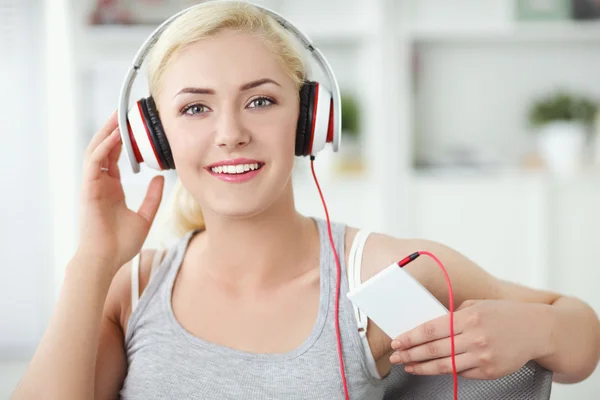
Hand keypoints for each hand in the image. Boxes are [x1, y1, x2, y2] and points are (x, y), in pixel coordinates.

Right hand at [76, 110, 164, 271]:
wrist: (106, 260)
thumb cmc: (121, 243)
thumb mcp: (145, 216)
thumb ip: (153, 196)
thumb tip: (162, 178)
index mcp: (111, 187)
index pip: (116, 155)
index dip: (124, 138)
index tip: (135, 123)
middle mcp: (100, 182)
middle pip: (105, 147)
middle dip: (113, 128)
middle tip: (125, 109)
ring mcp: (92, 185)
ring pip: (97, 150)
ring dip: (107, 132)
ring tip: (119, 115)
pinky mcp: (89, 189)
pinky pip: (95, 163)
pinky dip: (104, 147)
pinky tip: (116, 136)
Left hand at [389, 299, 552, 379]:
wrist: (537, 330)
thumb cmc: (503, 314)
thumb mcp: (477, 305)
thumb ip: (454, 315)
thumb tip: (429, 326)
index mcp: (468, 317)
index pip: (431, 330)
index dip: (410, 337)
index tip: (397, 341)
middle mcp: (475, 337)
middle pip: (433, 349)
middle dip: (410, 354)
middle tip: (395, 356)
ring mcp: (483, 357)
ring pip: (445, 366)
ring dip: (422, 367)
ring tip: (408, 366)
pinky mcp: (490, 371)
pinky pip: (461, 373)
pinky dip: (446, 370)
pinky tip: (433, 368)